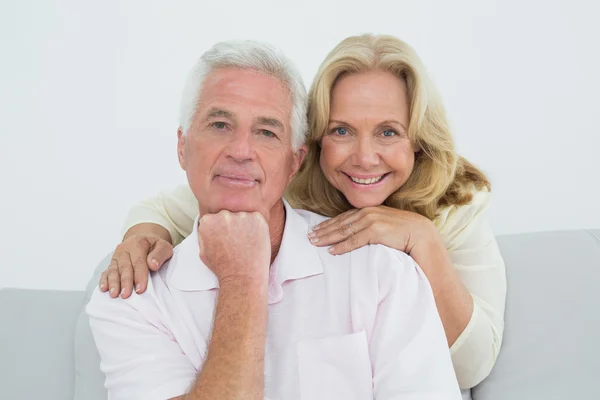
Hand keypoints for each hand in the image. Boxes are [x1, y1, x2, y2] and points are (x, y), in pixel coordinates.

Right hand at [99, 235, 173, 297]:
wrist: (145, 241)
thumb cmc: (155, 247)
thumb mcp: (164, 246)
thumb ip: (160, 254)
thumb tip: (153, 265)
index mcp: (138, 243)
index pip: (138, 261)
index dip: (139, 276)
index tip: (140, 289)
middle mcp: (124, 249)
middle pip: (124, 267)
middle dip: (125, 282)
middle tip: (126, 295)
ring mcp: (116, 257)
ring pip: (114, 270)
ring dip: (113, 283)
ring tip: (114, 294)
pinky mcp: (112, 263)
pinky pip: (106, 272)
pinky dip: (104, 280)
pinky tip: (104, 288)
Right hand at [198, 210, 270, 285]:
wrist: (242, 278)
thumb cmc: (223, 268)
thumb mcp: (203, 251)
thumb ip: (204, 235)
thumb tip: (207, 225)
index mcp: (208, 221)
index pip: (215, 218)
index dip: (222, 229)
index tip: (226, 239)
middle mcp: (223, 215)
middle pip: (229, 215)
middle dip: (232, 225)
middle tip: (237, 242)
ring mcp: (241, 215)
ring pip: (244, 216)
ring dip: (246, 226)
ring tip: (246, 244)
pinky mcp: (257, 218)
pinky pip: (258, 218)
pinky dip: (258, 228)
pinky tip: (255, 241)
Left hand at [308, 206, 439, 255]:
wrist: (421, 234)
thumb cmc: (404, 233)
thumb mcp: (385, 225)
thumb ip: (371, 226)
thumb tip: (358, 233)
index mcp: (369, 210)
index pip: (343, 217)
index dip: (328, 223)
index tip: (316, 229)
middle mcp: (368, 213)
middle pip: (339, 223)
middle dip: (323, 230)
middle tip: (309, 237)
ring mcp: (371, 221)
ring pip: (343, 231)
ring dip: (327, 237)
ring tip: (315, 243)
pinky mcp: (375, 231)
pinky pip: (353, 240)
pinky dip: (341, 246)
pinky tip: (331, 251)